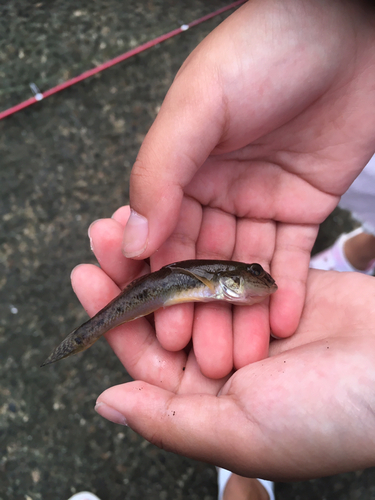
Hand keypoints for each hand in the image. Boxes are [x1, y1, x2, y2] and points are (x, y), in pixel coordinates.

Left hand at [73, 220, 374, 479]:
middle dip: (133, 276)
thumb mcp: (241, 431)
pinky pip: (236, 267)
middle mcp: (226, 361)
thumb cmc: (330, 414)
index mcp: (209, 399)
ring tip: (137, 217)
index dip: (113, 316)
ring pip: (197, 285)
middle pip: (166, 314)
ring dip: (167, 253)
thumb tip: (107, 404)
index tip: (85, 276)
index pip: (145, 357)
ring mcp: (253, 323)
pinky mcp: (279, 291)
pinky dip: (212, 245)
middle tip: (103, 235)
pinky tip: (187, 217)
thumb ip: (169, 420)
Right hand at [121, 0, 374, 371]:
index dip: (163, 285)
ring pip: (246, 267)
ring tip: (243, 355)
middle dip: (204, 310)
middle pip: (205, 262)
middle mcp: (216, 191)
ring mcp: (260, 202)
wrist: (341, 31)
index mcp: (181, 171)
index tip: (163, 327)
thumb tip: (129, 242)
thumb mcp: (197, 107)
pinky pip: (291, 257)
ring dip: (243, 312)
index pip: (163, 238)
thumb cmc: (261, 54)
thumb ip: (159, 172)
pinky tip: (278, 322)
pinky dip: (285, 290)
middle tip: (204, 357)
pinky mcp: (302, 208)